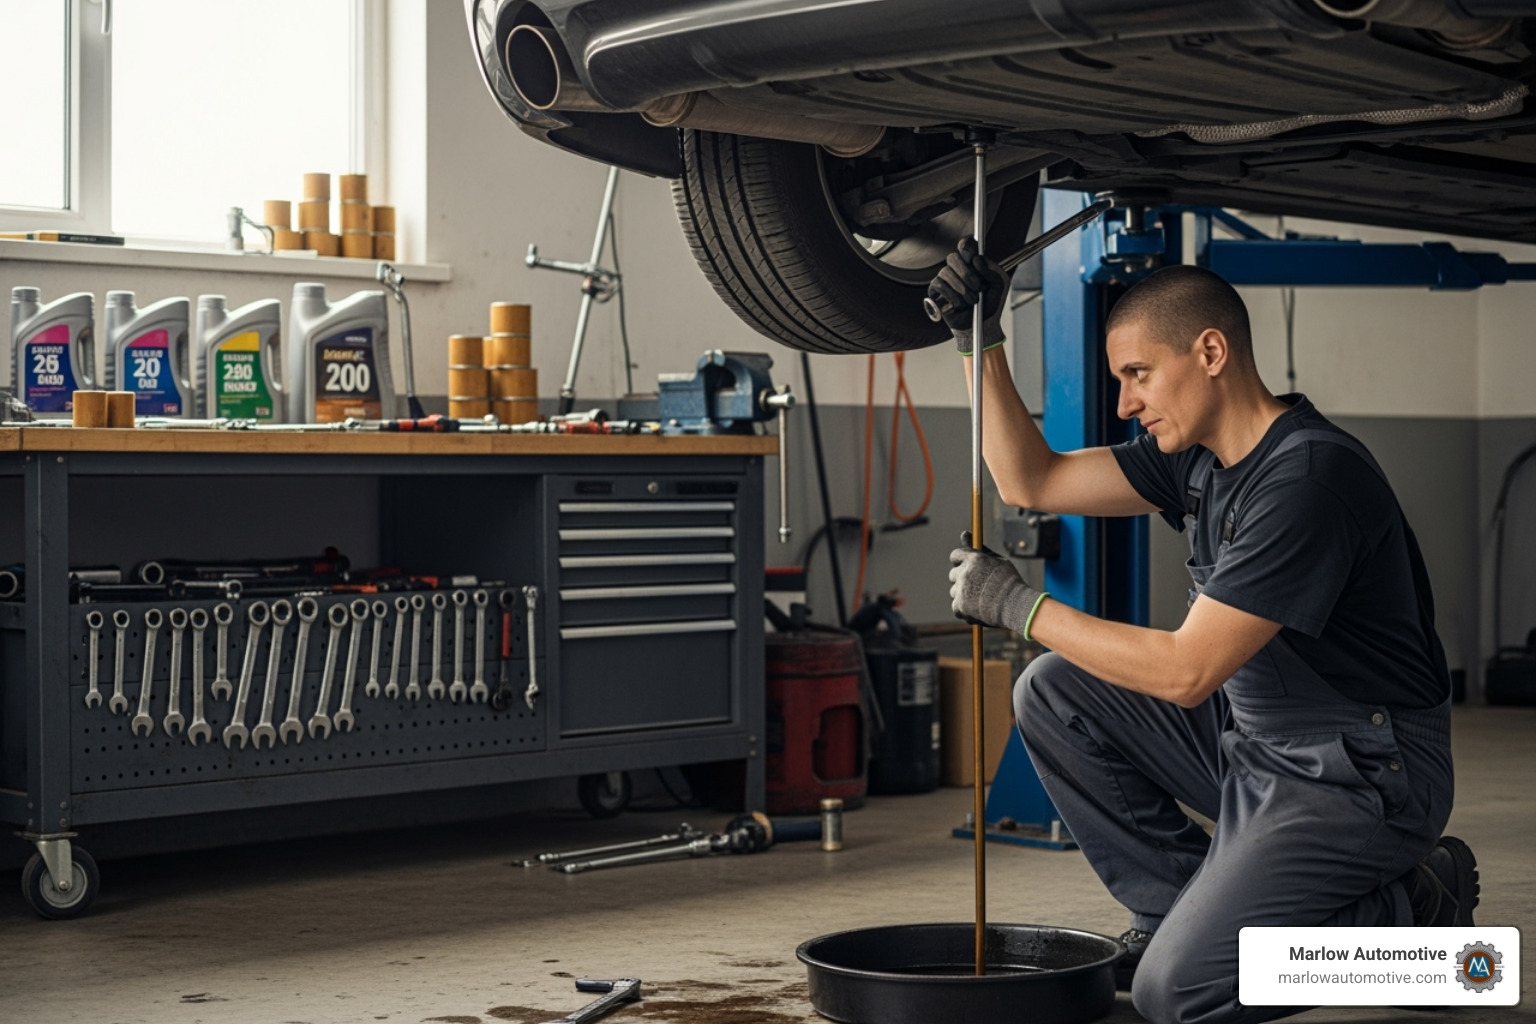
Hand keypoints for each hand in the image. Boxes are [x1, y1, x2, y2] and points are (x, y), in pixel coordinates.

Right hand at [927, 236, 1010, 354]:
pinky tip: (958, 304)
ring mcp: (945, 277)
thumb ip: (991, 269)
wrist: (981, 323)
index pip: (966, 244)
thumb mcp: (999, 284)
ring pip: (946, 272)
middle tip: (978, 287)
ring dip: (962, 289)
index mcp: (973, 261)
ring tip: (972, 301)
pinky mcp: (935, 290)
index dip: (967, 247)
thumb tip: (977, 260)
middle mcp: (958, 267)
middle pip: (953, 257)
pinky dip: (951, 296)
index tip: (972, 257)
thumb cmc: (990, 302)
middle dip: (967, 274)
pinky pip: (938, 285)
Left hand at [949, 533, 1046, 636]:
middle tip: (978, 587)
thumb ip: (979, 549)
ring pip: (954, 591)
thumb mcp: (998, 561)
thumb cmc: (1010, 582)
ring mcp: (961, 589)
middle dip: (962, 580)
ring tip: (982, 599)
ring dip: (963, 595)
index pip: (955, 555)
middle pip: (953, 574)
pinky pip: (956, 606)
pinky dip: (964, 610)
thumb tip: (964, 533)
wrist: (1016, 606)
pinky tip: (978, 609)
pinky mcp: (960, 606)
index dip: (960, 562)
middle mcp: (965, 572)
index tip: (965, 567)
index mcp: (974, 558)